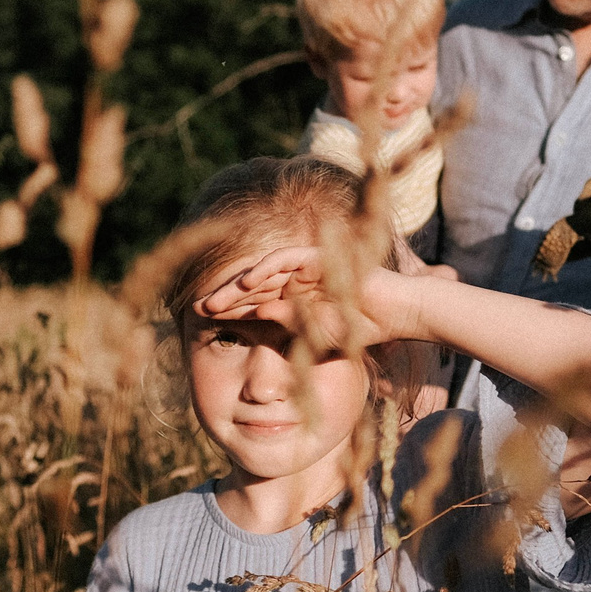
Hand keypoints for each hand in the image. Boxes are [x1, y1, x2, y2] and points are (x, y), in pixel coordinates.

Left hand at [192, 245, 416, 354]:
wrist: (397, 314)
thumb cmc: (361, 327)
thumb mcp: (315, 334)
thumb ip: (287, 324)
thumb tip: (258, 314)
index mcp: (293, 299)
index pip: (253, 303)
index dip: (228, 312)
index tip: (202, 325)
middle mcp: (295, 280)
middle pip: (251, 286)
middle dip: (222, 298)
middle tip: (193, 308)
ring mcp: (305, 267)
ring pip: (262, 273)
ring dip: (236, 286)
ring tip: (211, 301)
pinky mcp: (318, 257)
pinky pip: (285, 258)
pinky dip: (265, 269)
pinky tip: (245, 283)